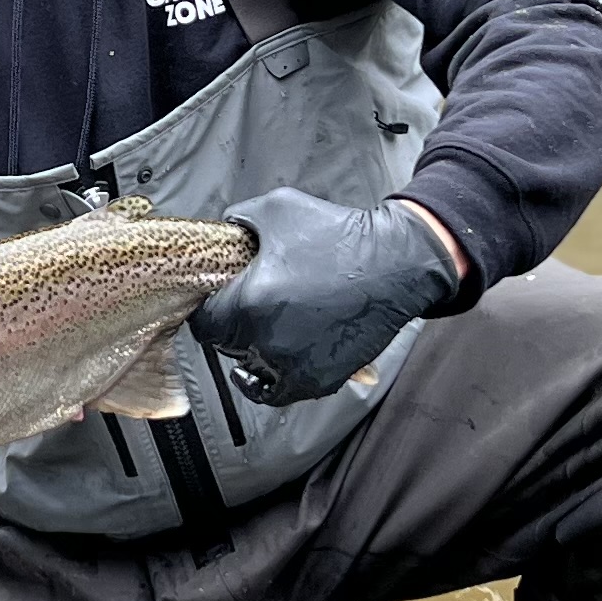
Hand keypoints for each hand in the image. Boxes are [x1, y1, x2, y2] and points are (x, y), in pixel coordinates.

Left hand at [188, 188, 466, 404]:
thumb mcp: (279, 208)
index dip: (207, 308)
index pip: (204, 321)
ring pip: (251, 368)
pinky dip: (269, 381)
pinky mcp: (319, 380)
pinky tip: (265, 367)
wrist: (396, 263)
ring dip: (250, 350)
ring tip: (263, 330)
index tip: (216, 301)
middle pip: (225, 345)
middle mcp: (268, 341)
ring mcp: (294, 365)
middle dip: (230, 326)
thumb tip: (225, 230)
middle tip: (244, 308)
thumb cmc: (341, 235)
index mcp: (250, 302)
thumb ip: (240, 218)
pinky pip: (278, 392)